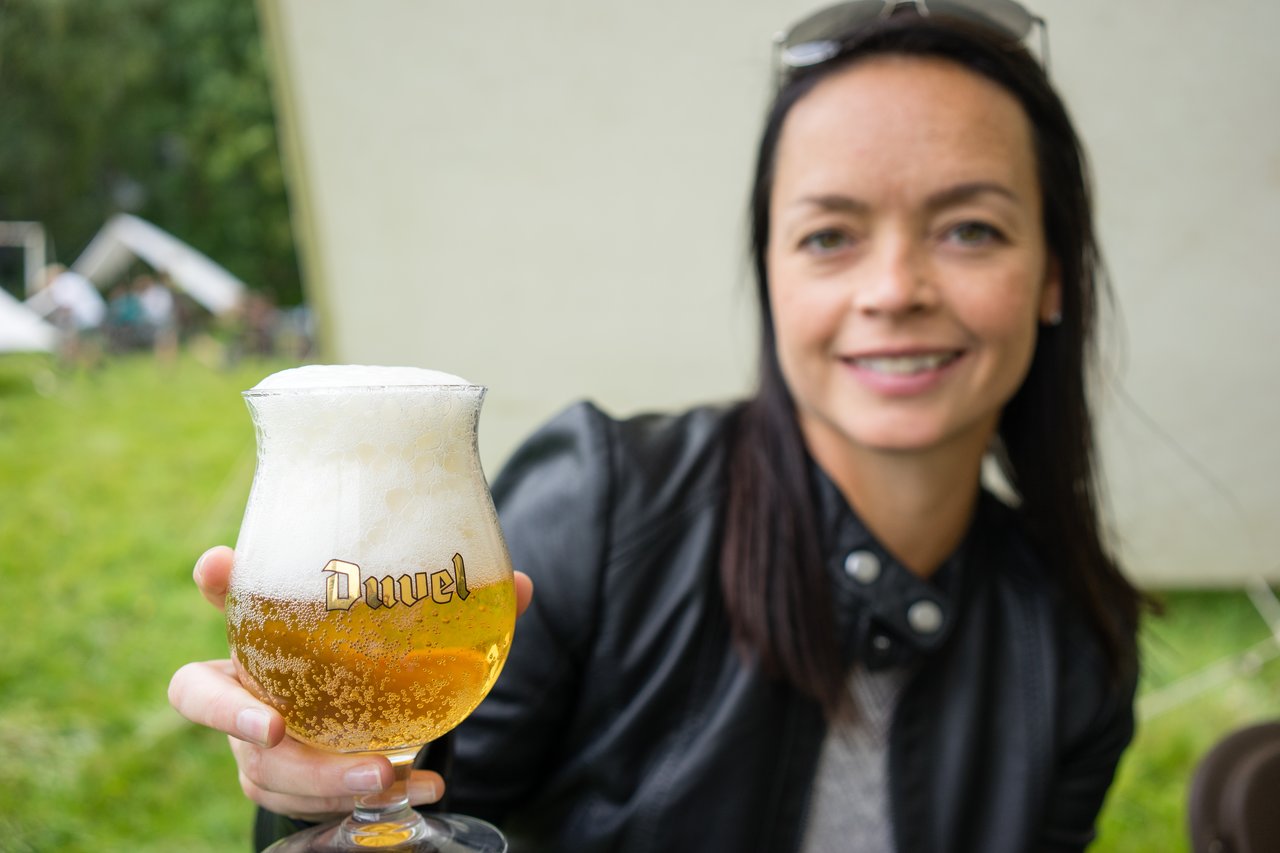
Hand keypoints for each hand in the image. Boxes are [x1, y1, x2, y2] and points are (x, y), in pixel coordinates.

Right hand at [168, 546, 533, 821]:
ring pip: (258, 767)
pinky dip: (354, 802)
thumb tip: (520, 585)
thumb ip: (458, 609)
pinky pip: (302, 802)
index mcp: (268, 629)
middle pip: (203, 697)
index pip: (225, 592)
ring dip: (316, 777)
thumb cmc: (377, 662)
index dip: (215, 581)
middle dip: (233, 715)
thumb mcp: (409, 633)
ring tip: (380, 775)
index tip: (218, 566)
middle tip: (277, 728)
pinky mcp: (281, 784)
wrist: (373, 725)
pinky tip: (413, 788)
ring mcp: (254, 739)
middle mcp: (245, 680)